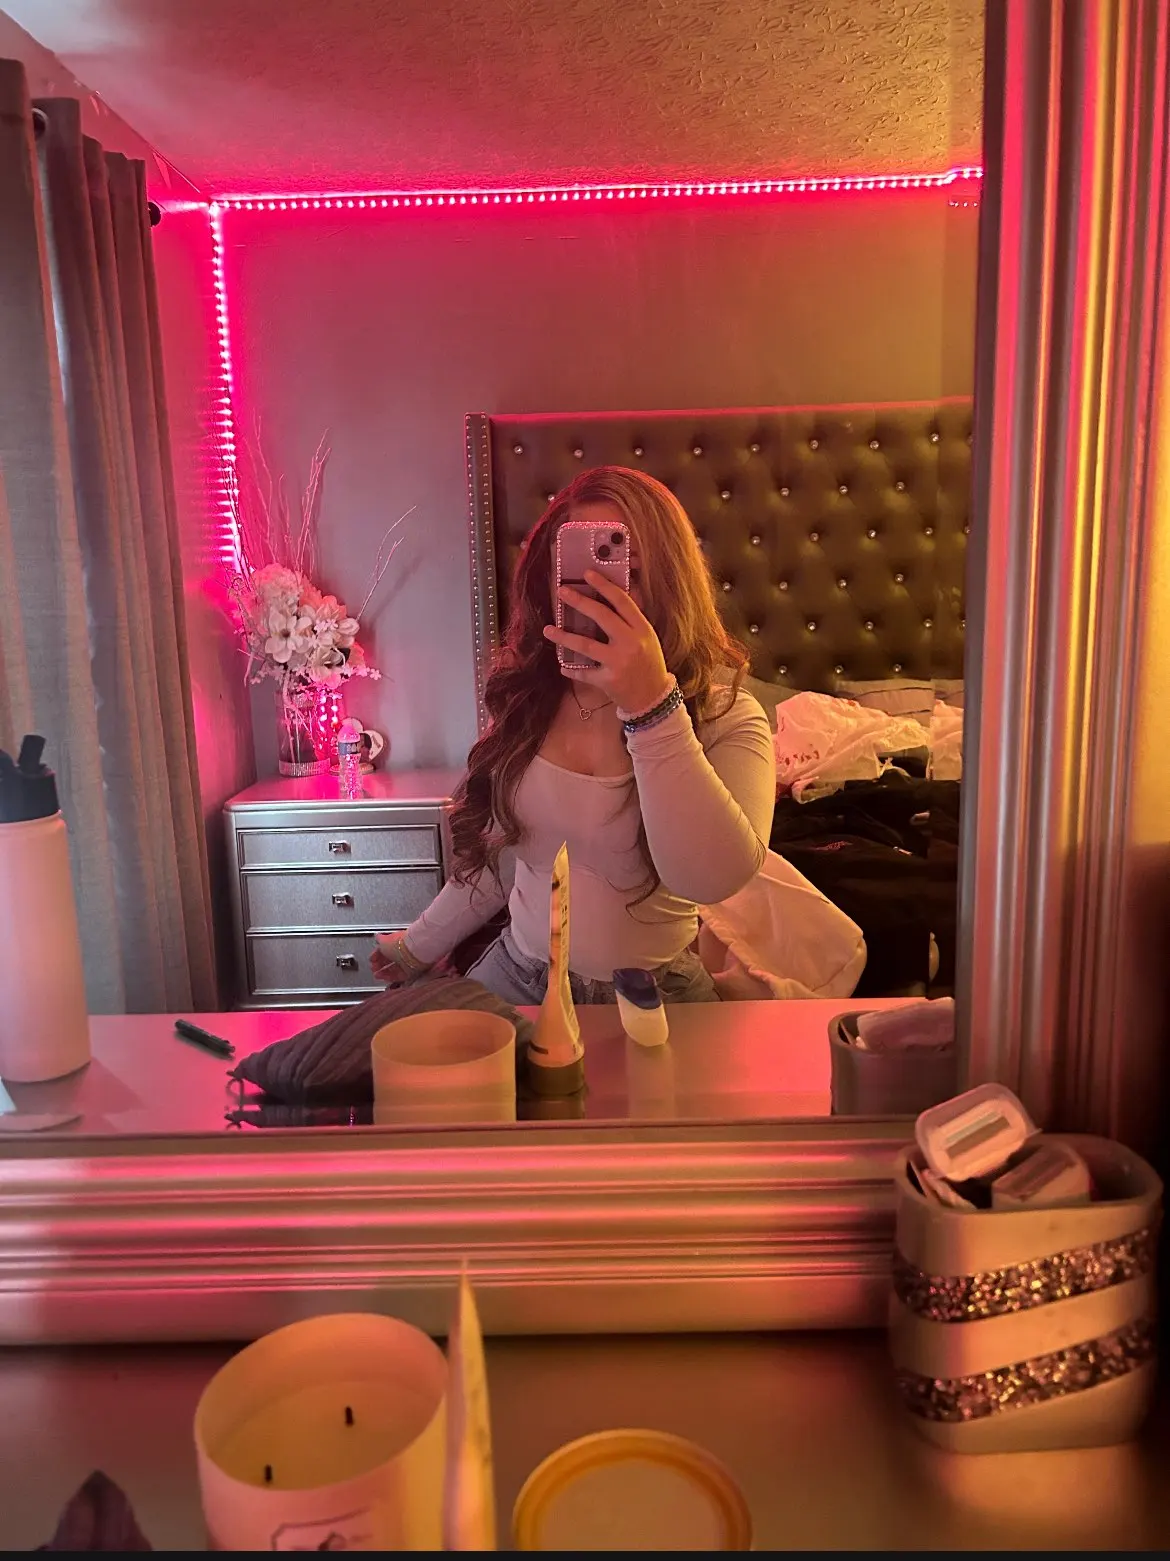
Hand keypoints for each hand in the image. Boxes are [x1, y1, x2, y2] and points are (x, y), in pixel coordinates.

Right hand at [370, 932, 410, 984]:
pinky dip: (390, 977)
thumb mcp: (384, 941)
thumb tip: (377, 937)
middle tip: (373, 968)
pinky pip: (399, 975)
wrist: (412, 951)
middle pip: (390, 959)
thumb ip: (379, 940)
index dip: (377, 954)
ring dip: (384, 972)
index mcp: (397, 941)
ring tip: (376, 975)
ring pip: (394, 968)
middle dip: (380, 964)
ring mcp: (406, 961)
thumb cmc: (399, 944)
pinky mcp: (410, 971)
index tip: (371, 959)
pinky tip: (383, 977)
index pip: (386, 948)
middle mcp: (402, 951)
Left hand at [543, 569, 672, 713]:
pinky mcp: (608, 680)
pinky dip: (571, 669)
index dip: (604, 585)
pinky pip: (584, 672)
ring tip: (548, 629)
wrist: (653, 698)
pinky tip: (562, 666)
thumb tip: (609, 598)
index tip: (588, 573)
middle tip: (562, 592)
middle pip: (601, 616)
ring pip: (586, 644)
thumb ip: (631, 621)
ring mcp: (619, 662)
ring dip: (564, 637)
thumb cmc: (648, 664)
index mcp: (642, 629)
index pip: (622, 601)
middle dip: (579, 601)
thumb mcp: (647, 639)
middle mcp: (631, 643)